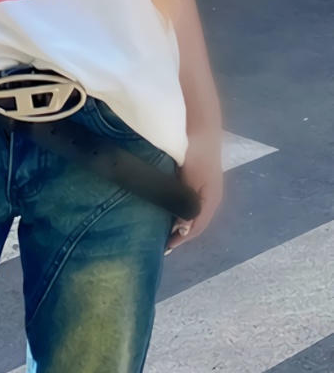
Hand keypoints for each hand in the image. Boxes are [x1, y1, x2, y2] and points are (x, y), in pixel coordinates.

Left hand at [167, 131, 222, 252]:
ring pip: (193, 211)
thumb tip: (183, 227)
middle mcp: (211, 196)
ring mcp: (206, 185)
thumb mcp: (191, 180)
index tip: (165, 248)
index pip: (197, 227)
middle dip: (181, 233)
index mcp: (211, 199)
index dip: (182, 239)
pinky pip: (190, 200)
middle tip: (161, 242)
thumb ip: (187, 204)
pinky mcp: (198, 176)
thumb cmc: (195, 152)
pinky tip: (168, 208)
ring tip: (163, 229)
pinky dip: (180, 208)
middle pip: (196, 222)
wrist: (200, 125)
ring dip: (180, 221)